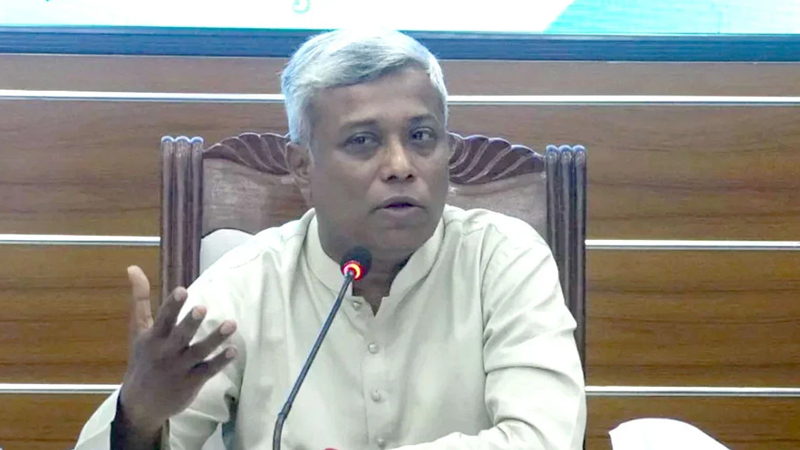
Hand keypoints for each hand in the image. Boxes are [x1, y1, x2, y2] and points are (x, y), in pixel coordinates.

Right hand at [119, 266, 237, 435]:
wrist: (140, 404)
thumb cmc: (143, 360)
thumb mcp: (138, 330)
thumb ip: (140, 299)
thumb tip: (133, 267)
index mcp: (153, 338)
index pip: (163, 319)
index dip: (172, 306)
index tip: (182, 291)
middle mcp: (166, 352)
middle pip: (180, 336)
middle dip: (190, 323)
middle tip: (203, 308)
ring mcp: (180, 368)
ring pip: (199, 352)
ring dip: (215, 339)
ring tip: (232, 324)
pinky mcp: (192, 382)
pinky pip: (208, 370)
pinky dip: (220, 361)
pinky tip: (234, 350)